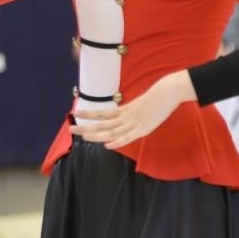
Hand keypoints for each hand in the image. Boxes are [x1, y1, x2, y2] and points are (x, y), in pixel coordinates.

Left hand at [72, 70, 192, 149]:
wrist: (167, 92)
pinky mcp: (143, 129)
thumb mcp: (140, 104)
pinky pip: (128, 137)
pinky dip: (118, 142)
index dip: (89, 113)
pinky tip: (107, 145)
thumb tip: (123, 116)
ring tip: (83, 137)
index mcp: (124, 110)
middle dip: (86, 127)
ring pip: (111, 131)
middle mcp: (125, 117)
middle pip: (102, 124)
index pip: (102, 113)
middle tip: (71, 129)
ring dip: (97, 135)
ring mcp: (133, 123)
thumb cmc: (157, 97)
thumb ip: (130, 112)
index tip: (75, 113)